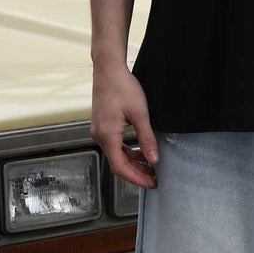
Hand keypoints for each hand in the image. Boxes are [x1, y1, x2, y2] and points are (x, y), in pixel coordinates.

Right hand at [91, 64, 160, 190]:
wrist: (108, 69)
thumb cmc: (122, 87)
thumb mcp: (140, 114)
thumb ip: (147, 139)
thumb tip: (154, 160)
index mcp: (107, 136)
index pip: (120, 168)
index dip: (137, 178)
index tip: (151, 183)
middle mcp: (100, 136)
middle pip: (117, 163)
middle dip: (136, 173)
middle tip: (154, 178)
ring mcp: (99, 131)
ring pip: (116, 155)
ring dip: (132, 162)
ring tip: (150, 165)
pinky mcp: (102, 125)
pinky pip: (114, 145)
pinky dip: (127, 151)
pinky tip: (139, 151)